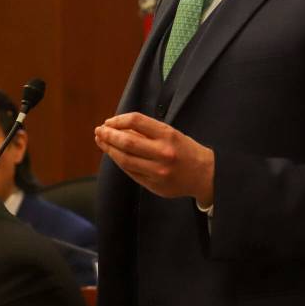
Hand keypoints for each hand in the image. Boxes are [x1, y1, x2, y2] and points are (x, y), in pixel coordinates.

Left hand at [95, 112, 214, 205]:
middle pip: (127, 142)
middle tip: (99, 131)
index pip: (136, 121)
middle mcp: (163, 153)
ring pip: (125, 160)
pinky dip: (119, 163)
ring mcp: (158, 171)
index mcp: (168, 135)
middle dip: (108, 135)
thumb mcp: (171, 134)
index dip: (118, 120)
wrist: (205, 175)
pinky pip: (130, 172)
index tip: (109, 121)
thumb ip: (147, 132)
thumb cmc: (185, 150)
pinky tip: (114, 155)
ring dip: (109, 150)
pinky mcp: (154, 185)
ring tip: (102, 142)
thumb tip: (117, 128)